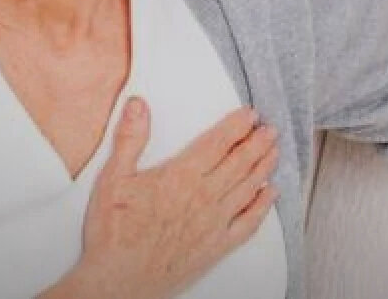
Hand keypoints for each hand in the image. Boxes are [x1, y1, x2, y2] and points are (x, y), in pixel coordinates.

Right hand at [54, 97, 279, 298]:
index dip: (236, 126)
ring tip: (274, 152)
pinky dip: (262, 207)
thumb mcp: (113, 179)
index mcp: (181, 177)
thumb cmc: (113, 233)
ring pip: (248, 188)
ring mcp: (213, 223)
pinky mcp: (216, 247)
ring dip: (264, 167)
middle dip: (257, 143)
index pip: (217, 143)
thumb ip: (129, 139)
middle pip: (239, 163)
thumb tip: (139, 106)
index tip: (250, 115)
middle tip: (270, 130)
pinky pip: (248, 224)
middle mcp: (203, 198)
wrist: (118, 282)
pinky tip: (270, 195)